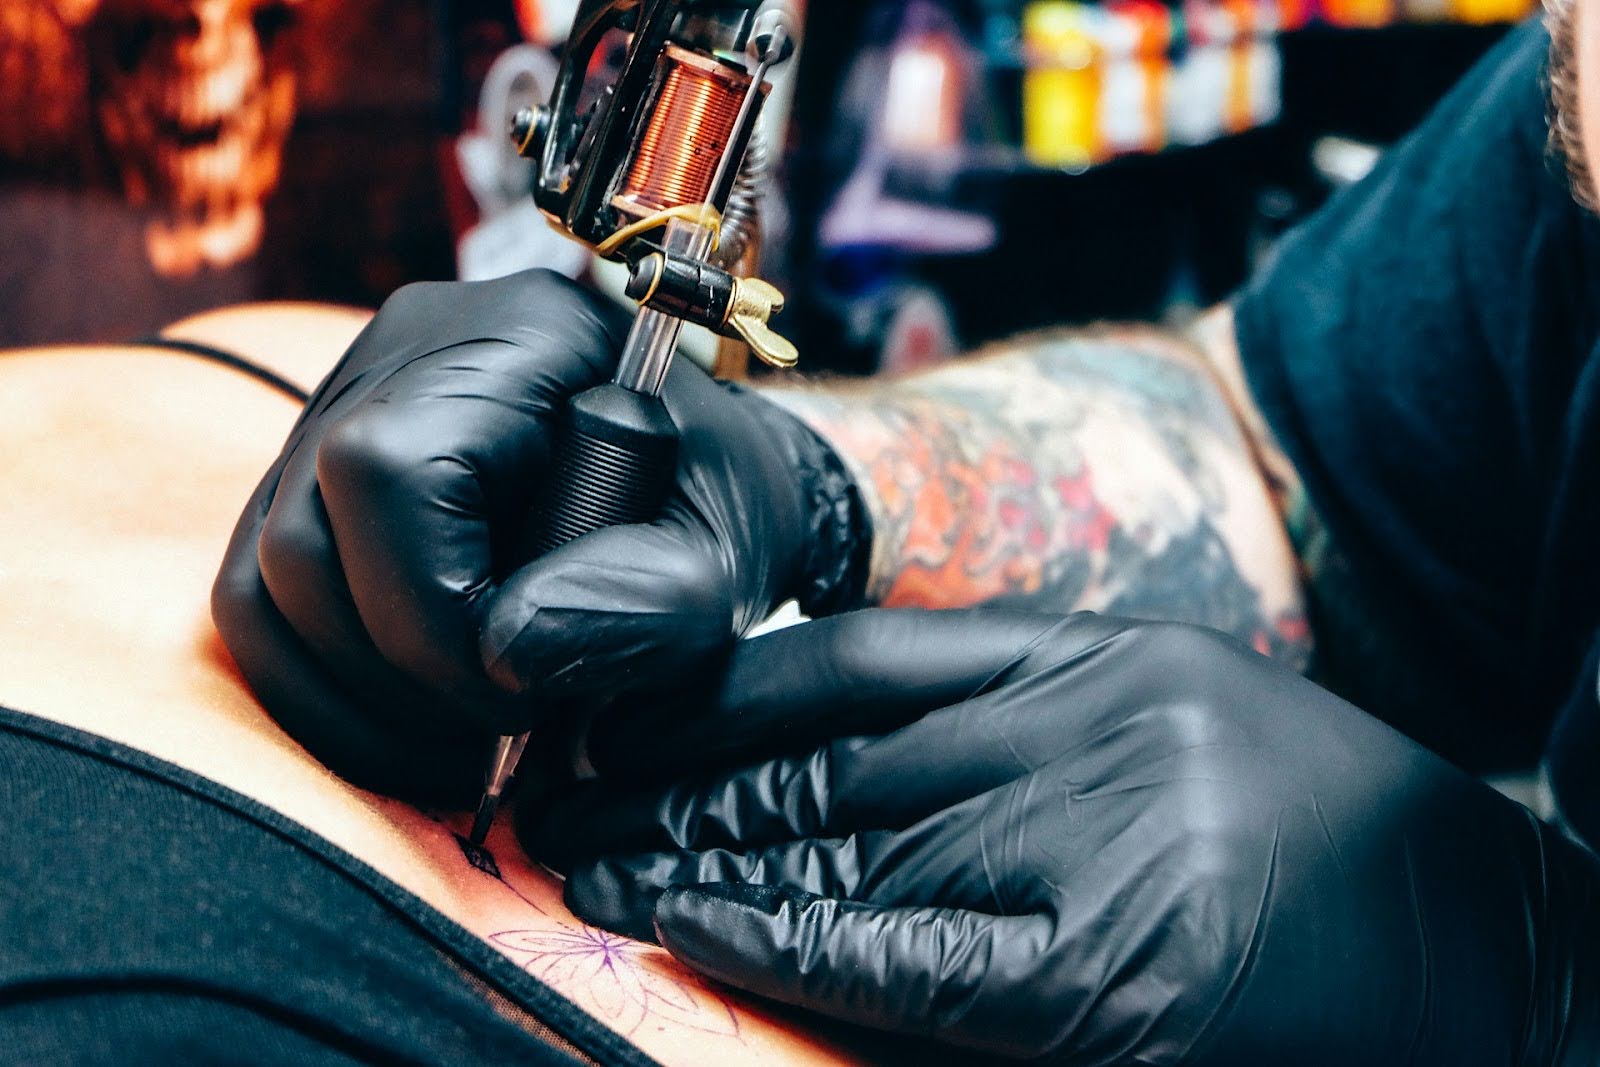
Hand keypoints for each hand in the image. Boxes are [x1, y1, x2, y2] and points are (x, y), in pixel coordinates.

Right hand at [211, 269, 865, 803]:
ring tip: (462, 749)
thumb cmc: (720, 512)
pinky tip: (414, 733)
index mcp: (520, 335)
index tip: (519, 693)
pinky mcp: (316, 483)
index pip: (390, 466)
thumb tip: (505, 651)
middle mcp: (408, 353)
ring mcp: (346, 412)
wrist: (704, 492)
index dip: (429, 607)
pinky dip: (325, 692)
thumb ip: (651, 604)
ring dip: (354, 700)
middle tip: (498, 738)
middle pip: (305, 532)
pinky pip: (262, 601)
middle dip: (395, 672)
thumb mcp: (729, 562)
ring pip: (266, 578)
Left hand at [526, 610, 1599, 1063]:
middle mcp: (1095, 732)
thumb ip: (1019, 723)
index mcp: (1103, 660)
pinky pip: (916, 957)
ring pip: (850, 846)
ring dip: (701, 860)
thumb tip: (849, 750)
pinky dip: (794, 942)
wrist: (1495, 942)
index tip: (623, 714)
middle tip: (561, 804)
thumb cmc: (1329, 841)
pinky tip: (694, 927)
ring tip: (590, 868)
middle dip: (680, 781)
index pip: (865, 657)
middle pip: (832, 755)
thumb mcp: (1173, 725)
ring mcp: (1110, 851)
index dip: (725, 688)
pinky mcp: (1123, 984)